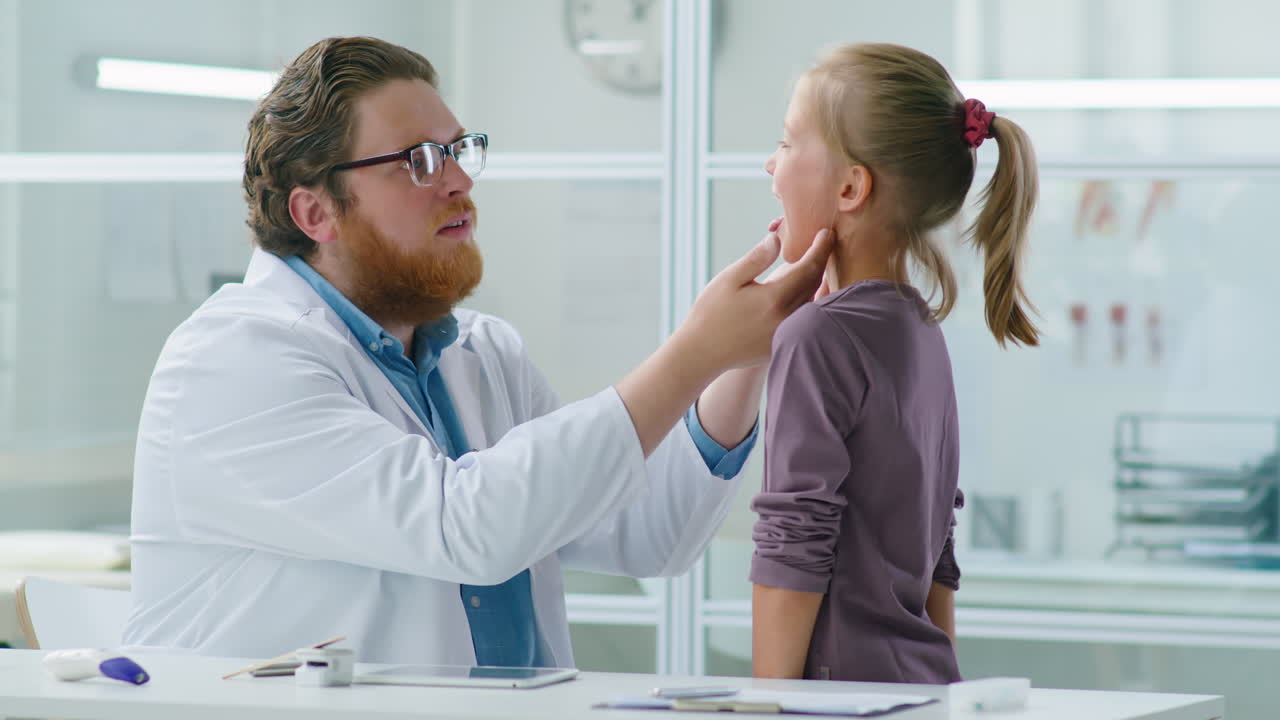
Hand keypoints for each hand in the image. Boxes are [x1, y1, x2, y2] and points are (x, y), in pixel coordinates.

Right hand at [680, 222, 833, 370]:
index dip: (821, 247)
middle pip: (815, 284)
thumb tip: (778, 238)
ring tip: (813, 263)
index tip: (825, 232)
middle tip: (822, 242)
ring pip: (812, 301)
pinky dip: (807, 300)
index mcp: (775, 298)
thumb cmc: (711, 312)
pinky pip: (803, 317)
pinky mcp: (783, 342)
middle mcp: (787, 317)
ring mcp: (787, 333)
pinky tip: (802, 289)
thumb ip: (757, 258)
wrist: (702, 352)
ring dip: (816, 281)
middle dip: (821, 261)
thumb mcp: (729, 279)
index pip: (809, 267)